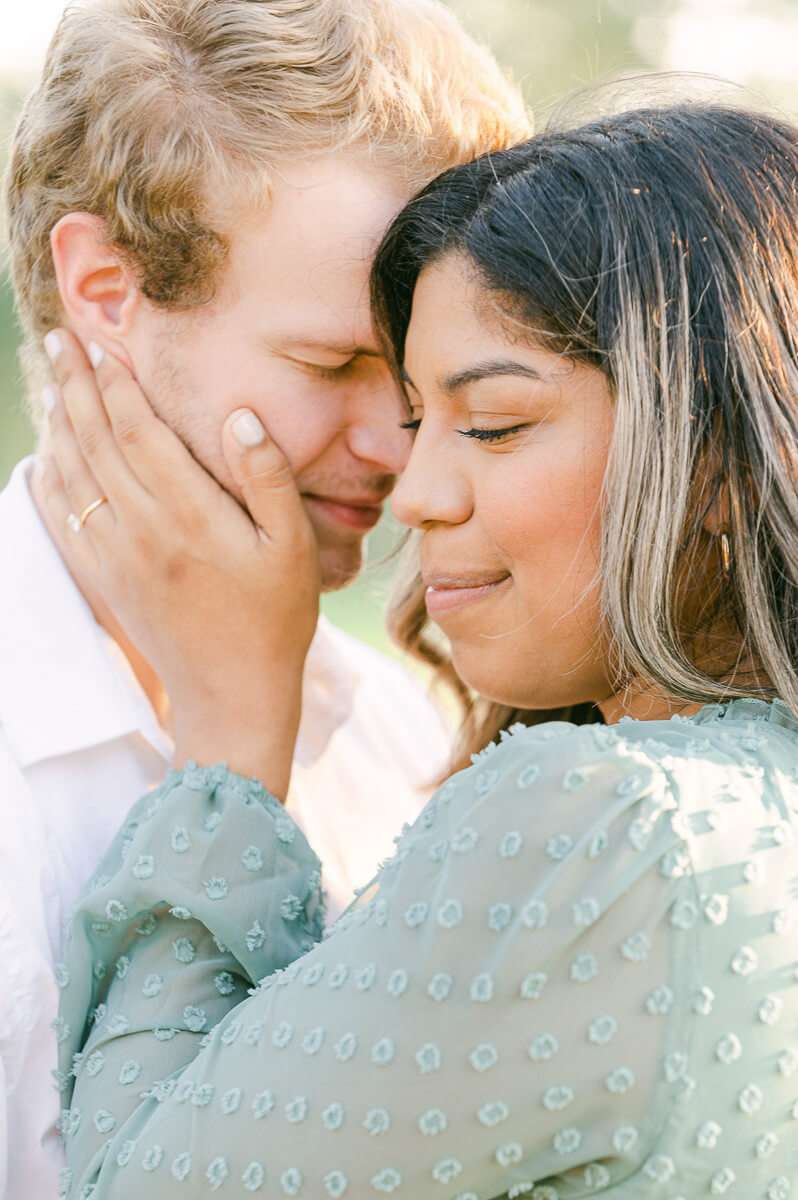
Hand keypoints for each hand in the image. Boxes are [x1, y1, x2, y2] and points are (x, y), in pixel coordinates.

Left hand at [38, 331, 320, 797]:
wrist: (233, 694)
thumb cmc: (275, 620)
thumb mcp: (294, 548)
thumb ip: (269, 479)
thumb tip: (239, 417)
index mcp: (190, 514)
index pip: (139, 431)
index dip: (117, 384)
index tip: (103, 344)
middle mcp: (143, 529)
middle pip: (96, 442)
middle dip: (75, 385)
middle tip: (60, 338)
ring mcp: (117, 557)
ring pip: (73, 475)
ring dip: (58, 424)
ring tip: (50, 385)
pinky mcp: (106, 581)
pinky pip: (63, 521)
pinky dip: (48, 483)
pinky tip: (44, 460)